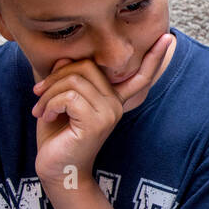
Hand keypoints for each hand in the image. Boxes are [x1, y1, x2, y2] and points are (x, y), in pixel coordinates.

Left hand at [32, 32, 172, 186]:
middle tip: (38, 94)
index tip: (169, 38)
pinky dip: (49, 102)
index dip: (155, 57)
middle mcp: (116, 104)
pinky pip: (70, 95)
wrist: (57, 170)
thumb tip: (64, 60)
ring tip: (40, 108)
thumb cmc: (57, 137)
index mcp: (113, 99)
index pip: (139, 76)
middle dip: (56, 76)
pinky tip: (44, 115)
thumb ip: (66, 79)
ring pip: (74, 80)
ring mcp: (109, 113)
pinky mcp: (96, 122)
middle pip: (87, 66)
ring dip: (48, 92)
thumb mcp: (59, 102)